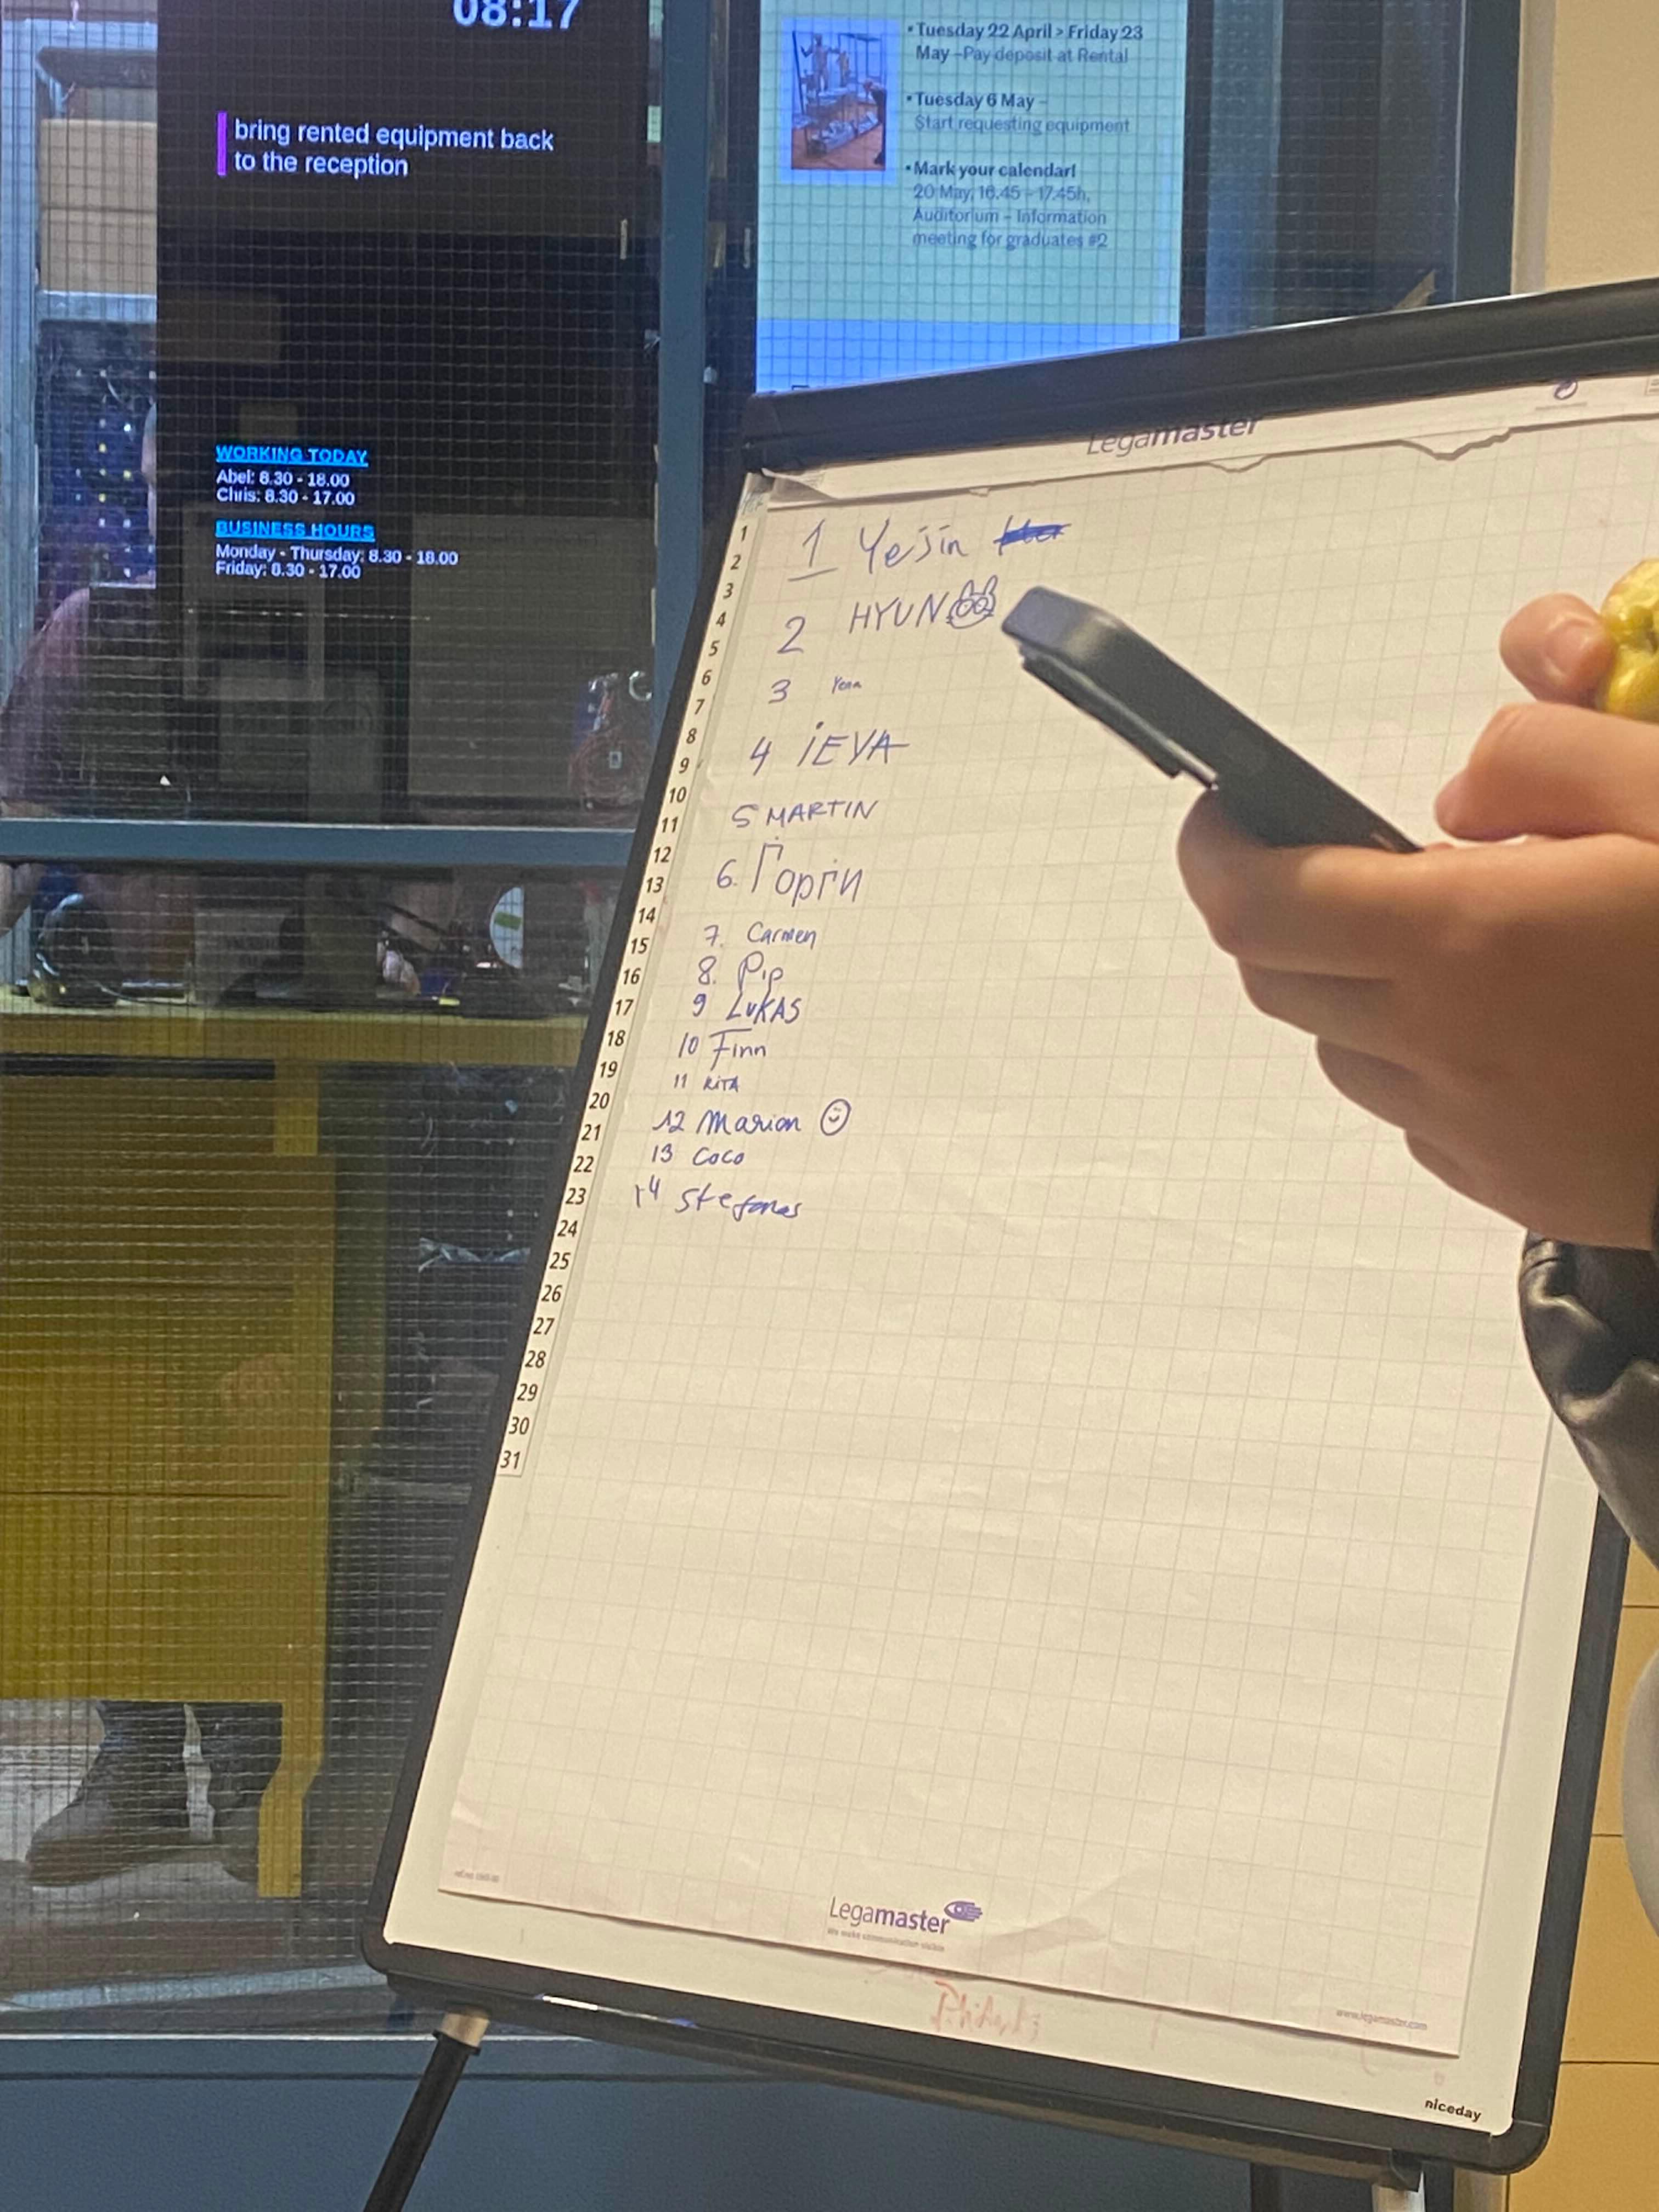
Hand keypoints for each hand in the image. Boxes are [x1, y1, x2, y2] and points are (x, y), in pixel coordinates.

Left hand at [1176, 596, 1658, 1247]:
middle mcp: (1446, 1048)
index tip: (1219, 816)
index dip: (1217, 854)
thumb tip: (1456, 793)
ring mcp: (1477, 1133)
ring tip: (1474, 946)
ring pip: (1347, 1052)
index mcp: (1467, 940)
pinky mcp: (1516, 1188)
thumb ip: (1541, 759)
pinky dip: (1430, 1061)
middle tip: (1354, 867)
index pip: (1259, 905)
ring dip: (1365, 992)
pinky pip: (1420, 1117)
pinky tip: (1525, 1027)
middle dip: (1287, 915)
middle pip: (1282, 981)